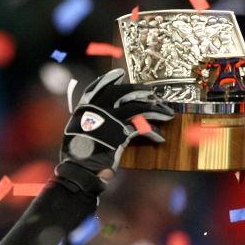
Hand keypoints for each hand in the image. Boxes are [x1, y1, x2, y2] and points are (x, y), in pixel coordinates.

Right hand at [57, 69, 174, 190]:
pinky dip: (153, 132)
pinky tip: (160, 137)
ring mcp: (109, 120)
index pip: (97, 87)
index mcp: (84, 108)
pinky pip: (142, 128)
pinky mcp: (121, 133)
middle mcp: (97, 110)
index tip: (121, 74)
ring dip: (155, 110)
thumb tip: (98, 114)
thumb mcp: (76, 131)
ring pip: (137, 107)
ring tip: (167, 113)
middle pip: (122, 92)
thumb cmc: (77, 155)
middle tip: (152, 93)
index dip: (109, 79)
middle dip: (140, 91)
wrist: (79, 170)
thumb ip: (88, 120)